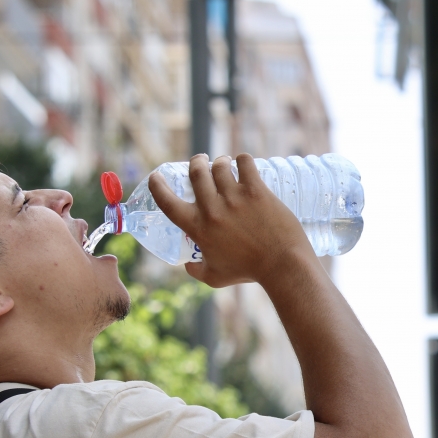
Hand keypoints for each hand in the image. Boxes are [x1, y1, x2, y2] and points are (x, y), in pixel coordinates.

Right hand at [148, 154, 314, 287]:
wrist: (281, 265)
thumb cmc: (248, 272)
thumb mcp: (215, 277)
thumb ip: (197, 271)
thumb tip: (187, 265)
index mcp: (198, 228)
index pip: (167, 202)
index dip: (157, 186)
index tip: (156, 176)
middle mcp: (212, 209)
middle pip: (196, 172)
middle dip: (196, 162)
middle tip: (201, 161)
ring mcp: (234, 198)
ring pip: (220, 165)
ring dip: (220, 161)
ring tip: (225, 163)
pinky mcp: (256, 191)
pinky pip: (245, 163)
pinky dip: (242, 159)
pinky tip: (244, 163)